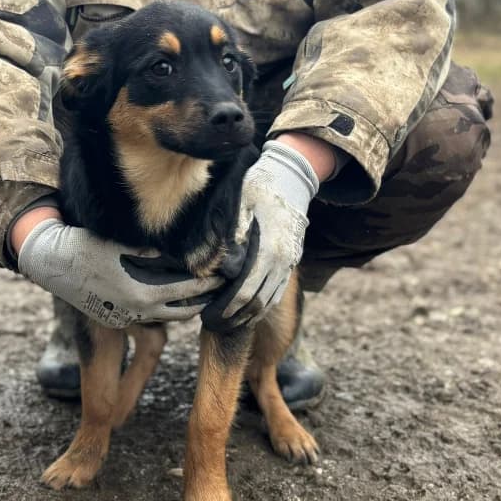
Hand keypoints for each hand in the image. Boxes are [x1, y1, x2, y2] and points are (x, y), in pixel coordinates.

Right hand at [15, 215, 222, 328]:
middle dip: (203, 301)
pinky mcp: (114, 319)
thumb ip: (152, 249)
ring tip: (202, 294)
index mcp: (142, 293)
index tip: (224, 274)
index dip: (209, 282)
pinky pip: (147, 317)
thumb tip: (182, 248)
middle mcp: (136, 311)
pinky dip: (163, 308)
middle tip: (221, 288)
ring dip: (185, 307)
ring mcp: (125, 318)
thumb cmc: (86, 245)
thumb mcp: (122, 243)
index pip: (188, 290)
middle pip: (183, 313)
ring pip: (166, 318)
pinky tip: (171, 296)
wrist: (51, 263)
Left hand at [201, 138, 323, 330]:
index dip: (225, 309)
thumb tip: (223, 266)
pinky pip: (276, 292)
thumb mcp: (240, 203)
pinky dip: (260, 306)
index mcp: (268, 250)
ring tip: (225, 321)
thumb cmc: (258, 187)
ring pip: (269, 302)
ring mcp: (289, 263)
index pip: (245, 292)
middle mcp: (283, 261)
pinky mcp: (291, 262)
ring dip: (247, 316)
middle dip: (234, 318)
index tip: (207, 315)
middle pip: (257, 304)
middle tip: (212, 323)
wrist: (292, 178)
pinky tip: (243, 310)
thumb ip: (232, 234)